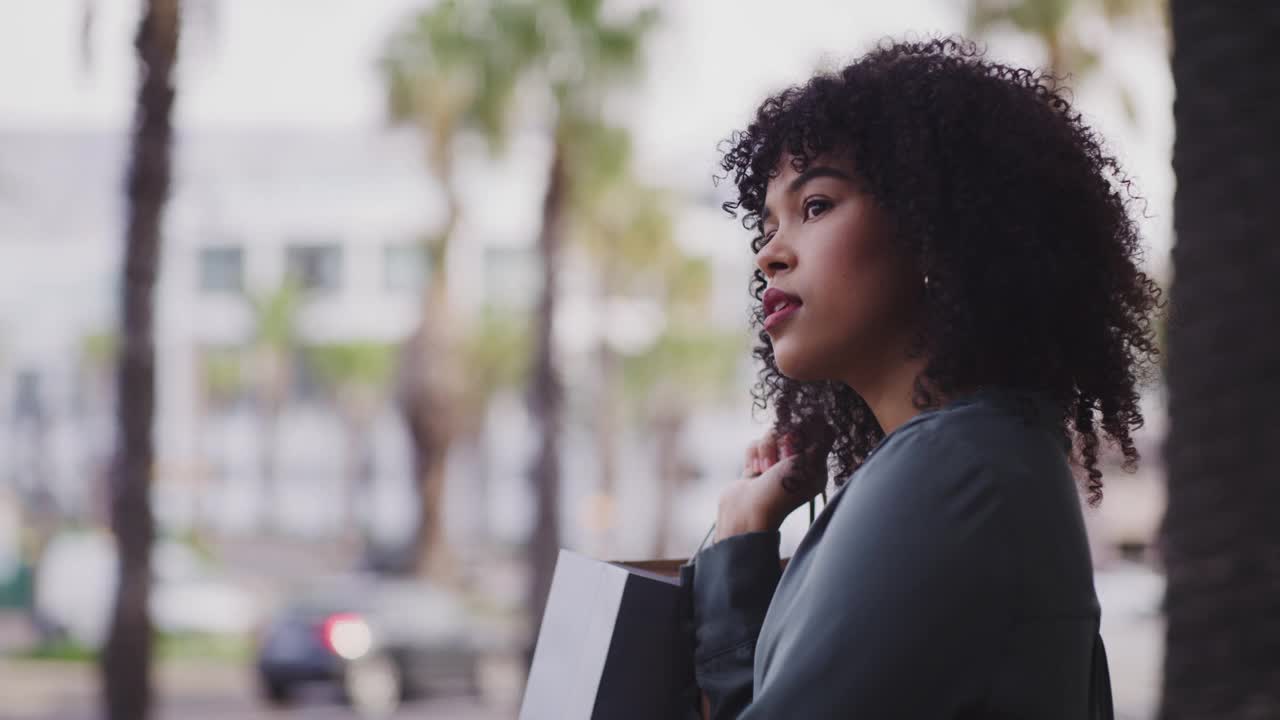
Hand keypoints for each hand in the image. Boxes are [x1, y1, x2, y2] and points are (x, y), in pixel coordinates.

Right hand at [714, 428, 828, 541]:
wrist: (748, 512)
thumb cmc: (781, 491)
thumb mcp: (809, 465)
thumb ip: (820, 441)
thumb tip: (827, 422)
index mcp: (815, 466)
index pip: (814, 433)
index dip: (804, 430)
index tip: (797, 438)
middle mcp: (796, 464)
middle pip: (789, 430)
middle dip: (782, 442)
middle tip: (782, 461)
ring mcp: (774, 464)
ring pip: (769, 435)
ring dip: (766, 450)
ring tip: (764, 470)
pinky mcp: (755, 465)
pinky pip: (754, 445)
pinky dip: (753, 456)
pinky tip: (754, 471)